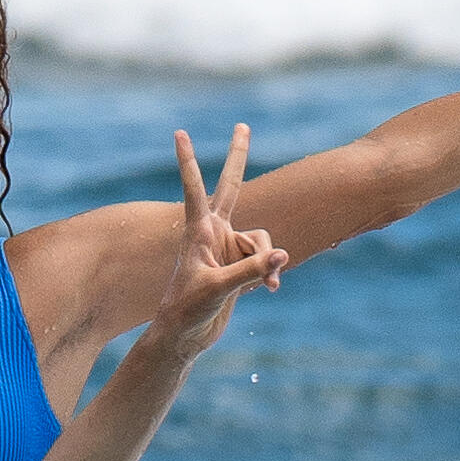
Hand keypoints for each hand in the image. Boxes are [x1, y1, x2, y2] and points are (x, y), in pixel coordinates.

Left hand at [152, 125, 288, 354]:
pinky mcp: (239, 263)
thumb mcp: (218, 290)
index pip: (195, 188)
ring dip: (266, 261)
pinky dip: (269, 272)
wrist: (186, 336)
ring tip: (268, 285)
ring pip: (262, 239)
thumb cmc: (189, 311)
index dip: (188, 161)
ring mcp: (228, 245)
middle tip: (242, 124)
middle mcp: (214, 231)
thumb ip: (250, 271)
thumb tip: (281, 255)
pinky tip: (271, 288)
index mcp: (198, 231)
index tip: (179, 133)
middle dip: (239, 156)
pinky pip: (265, 259)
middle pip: (232, 186)